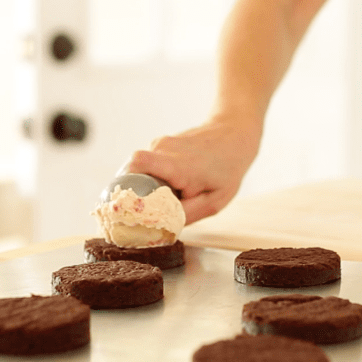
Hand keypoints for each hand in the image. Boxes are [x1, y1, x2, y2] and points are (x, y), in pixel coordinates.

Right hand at [125, 115, 261, 224]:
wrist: (234, 135)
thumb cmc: (227, 170)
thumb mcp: (213, 201)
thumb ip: (185, 215)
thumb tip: (159, 225)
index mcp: (177, 165)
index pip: (137, 165)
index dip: (126, 186)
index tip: (128, 205)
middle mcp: (164, 149)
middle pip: (131, 171)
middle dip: (135, 192)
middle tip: (147, 207)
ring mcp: (161, 143)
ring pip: (138, 168)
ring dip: (146, 184)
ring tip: (167, 192)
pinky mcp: (160, 143)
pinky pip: (147, 164)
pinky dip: (153, 175)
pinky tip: (171, 181)